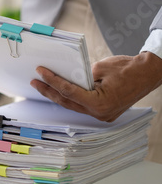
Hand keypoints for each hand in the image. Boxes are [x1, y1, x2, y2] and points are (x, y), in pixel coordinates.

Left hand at [30, 52, 161, 121]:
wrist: (149, 73)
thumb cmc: (128, 69)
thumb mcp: (100, 68)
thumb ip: (81, 76)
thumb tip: (64, 77)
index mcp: (99, 104)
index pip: (68, 92)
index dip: (52, 81)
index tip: (40, 72)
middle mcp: (99, 113)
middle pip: (67, 102)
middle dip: (48, 91)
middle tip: (35, 81)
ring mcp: (102, 115)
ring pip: (72, 105)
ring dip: (57, 95)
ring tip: (42, 85)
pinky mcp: (103, 111)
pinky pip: (81, 105)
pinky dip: (69, 97)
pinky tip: (59, 90)